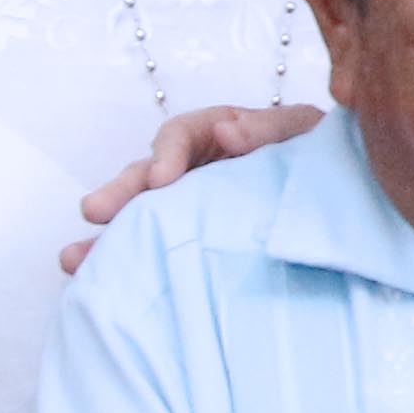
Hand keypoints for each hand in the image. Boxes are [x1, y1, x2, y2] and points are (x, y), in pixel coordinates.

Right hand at [64, 106, 324, 272]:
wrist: (340, 199)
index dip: (167, 154)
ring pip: (139, 217)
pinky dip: (124, 263)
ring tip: (73, 259)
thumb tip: (227, 131)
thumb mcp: (304, 133)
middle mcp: (193, 169)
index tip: (160, 179)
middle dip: (120, 194)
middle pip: (147, 177)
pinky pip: (152, 249)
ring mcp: (185, 206)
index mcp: (218, 135)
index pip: (182, 136)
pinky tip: (95, 283)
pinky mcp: (186, 240)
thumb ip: (269, 130)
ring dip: (106, 236)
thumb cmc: (318, 157)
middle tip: (93, 211)